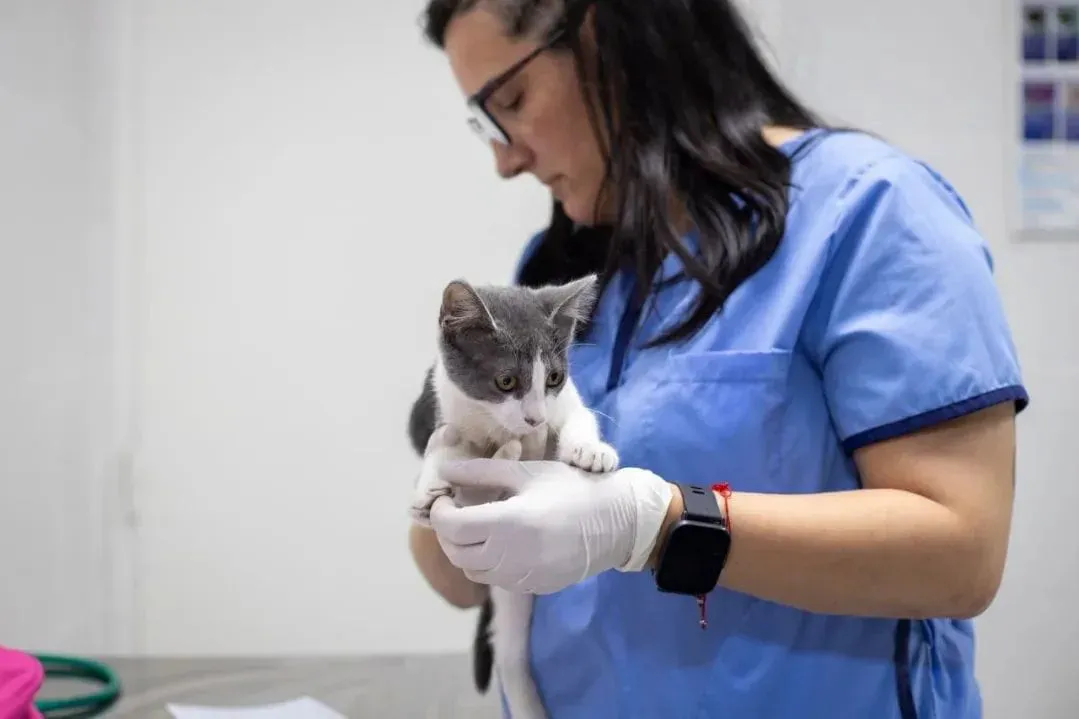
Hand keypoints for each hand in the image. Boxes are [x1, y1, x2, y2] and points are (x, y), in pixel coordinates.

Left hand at [428, 458, 673, 593]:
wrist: (615, 522)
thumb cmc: (571, 488)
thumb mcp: (526, 472)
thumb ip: (481, 472)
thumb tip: (443, 469)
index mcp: (507, 523)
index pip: (450, 527)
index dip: (439, 512)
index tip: (446, 497)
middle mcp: (510, 557)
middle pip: (455, 552)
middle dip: (447, 530)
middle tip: (457, 509)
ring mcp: (521, 577)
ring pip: (472, 570)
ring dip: (465, 548)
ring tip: (478, 525)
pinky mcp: (532, 587)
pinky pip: (496, 579)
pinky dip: (488, 562)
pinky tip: (502, 542)